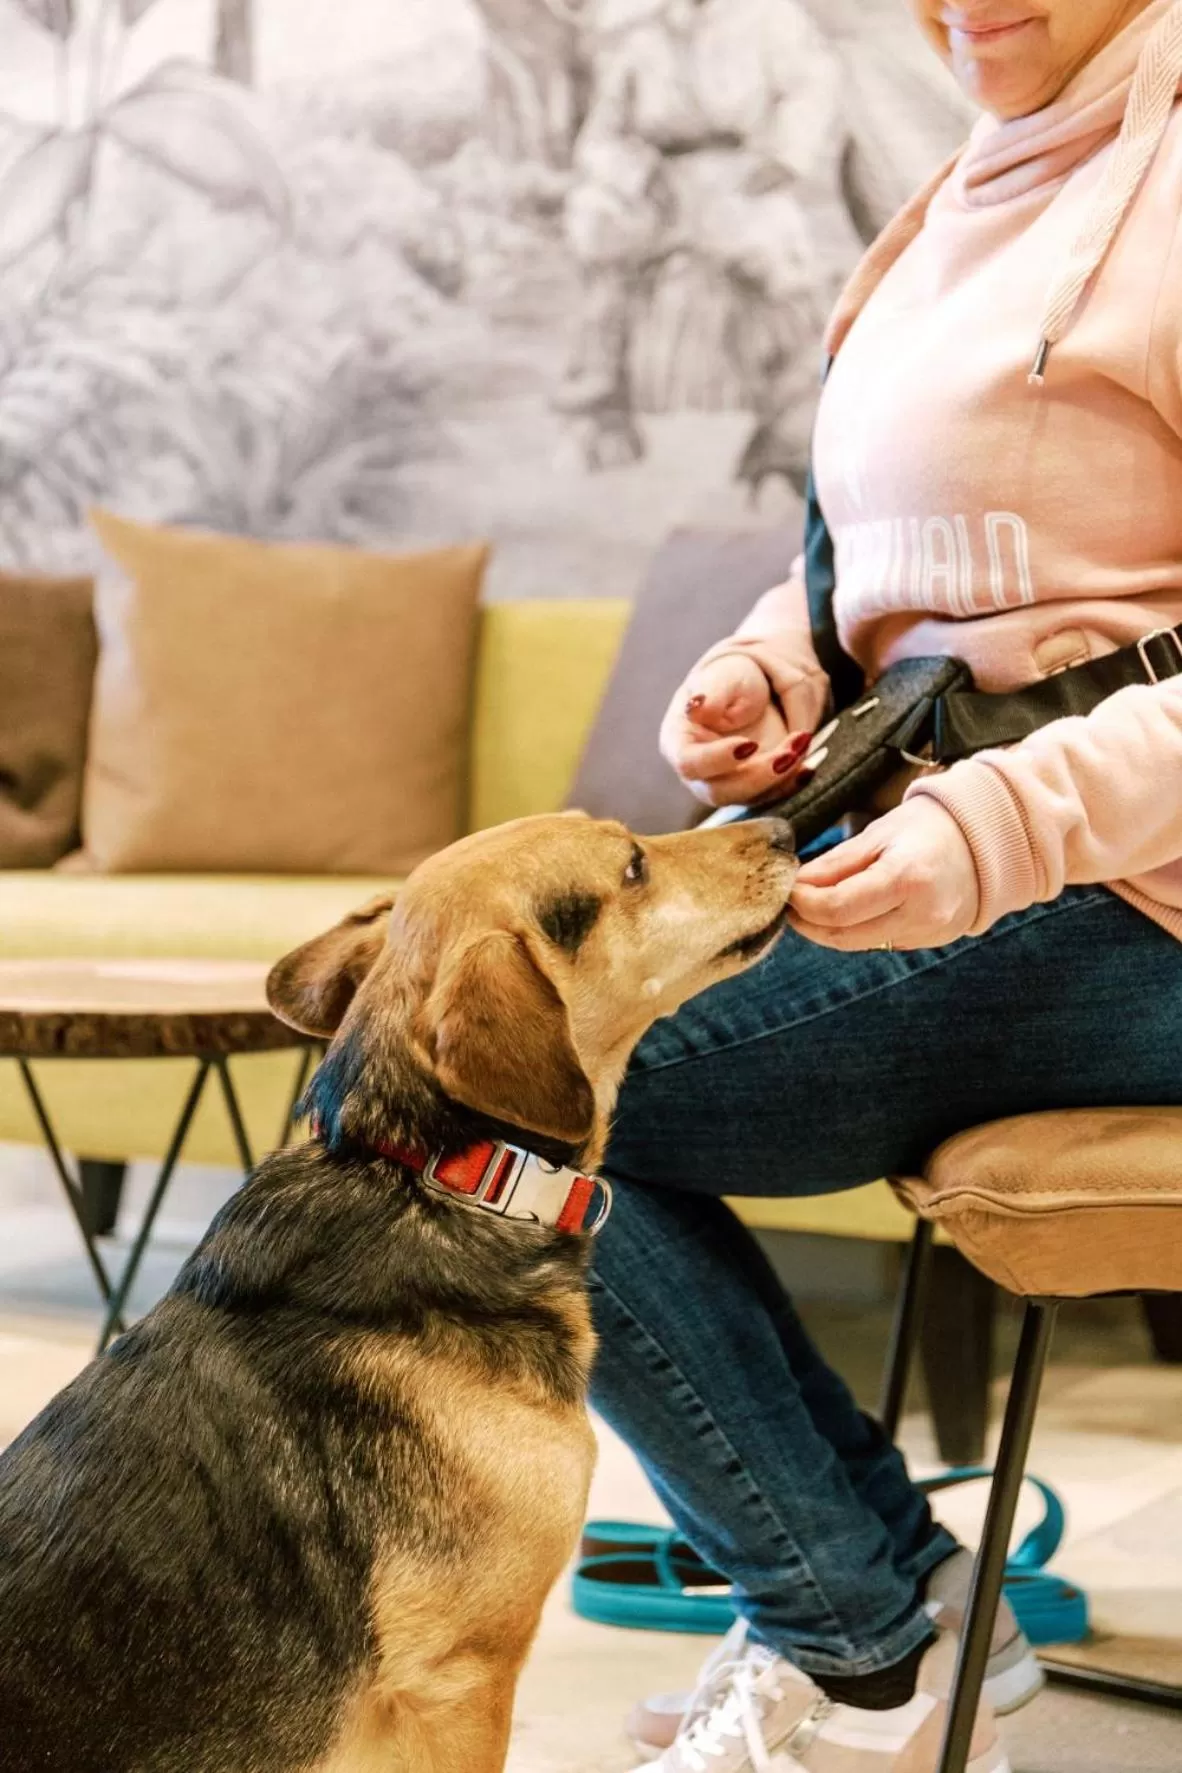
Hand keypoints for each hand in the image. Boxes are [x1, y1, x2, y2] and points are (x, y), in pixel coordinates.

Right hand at [660, 650, 811, 806]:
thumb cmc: (730, 678)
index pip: (689, 763)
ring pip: (751, 797)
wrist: (757, 684)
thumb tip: (695, 707)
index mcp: (679, 742)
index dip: (717, 760)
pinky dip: (793, 782)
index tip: (748, 745)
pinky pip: (773, 794)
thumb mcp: (722, 677)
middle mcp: (700, 771)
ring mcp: (728, 783)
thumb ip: (711, 692)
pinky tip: (808, 767)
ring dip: (781, 777)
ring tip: (802, 743)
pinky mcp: (755, 788)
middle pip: (721, 791)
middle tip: (789, 752)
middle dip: (759, 776)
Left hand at [789, 799, 979, 950]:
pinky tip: (850, 910)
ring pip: (859, 944)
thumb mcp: (878, 834)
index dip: (804, 903)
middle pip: (844, 935)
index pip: (838, 908)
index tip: (787, 889)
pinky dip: (857, 929)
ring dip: (829, 929)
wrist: (987, 841)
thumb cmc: (928, 828)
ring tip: (813, 905)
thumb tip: (796, 884)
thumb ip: (835, 864)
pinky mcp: (931, 942)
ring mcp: (929, 933)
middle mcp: (922, 913)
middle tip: (791, 903)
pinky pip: (881, 942)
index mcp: (908, 878)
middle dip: (809, 922)